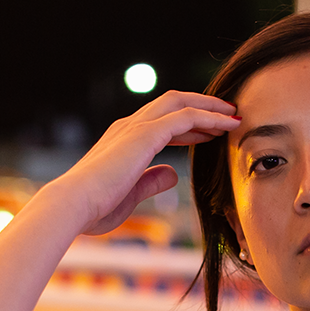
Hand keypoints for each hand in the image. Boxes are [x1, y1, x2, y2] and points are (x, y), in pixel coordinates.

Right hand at [42, 91, 238, 236]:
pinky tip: (228, 123)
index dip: (189, 124)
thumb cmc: (95, 207)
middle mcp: (129, 126)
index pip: (162, 122)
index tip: (211, 131)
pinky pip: (185, 117)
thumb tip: (172, 174)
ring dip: (211, 107)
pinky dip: (209, 117)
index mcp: (123, 140)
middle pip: (173, 103)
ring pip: (181, 103)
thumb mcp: (131, 195)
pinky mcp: (145, 134)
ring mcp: (137, 126)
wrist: (74, 205)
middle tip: (229, 113)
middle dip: (203, 105)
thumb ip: (151, 181)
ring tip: (235, 114)